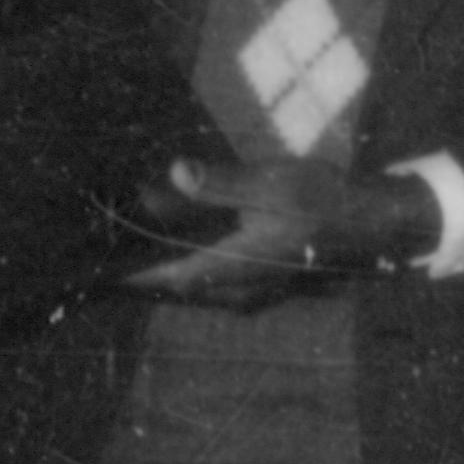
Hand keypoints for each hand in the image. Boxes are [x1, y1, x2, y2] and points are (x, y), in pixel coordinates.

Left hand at [125, 157, 431, 308]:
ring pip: (189, 285)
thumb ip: (219, 181)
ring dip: (158, 268)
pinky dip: (183, 265)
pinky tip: (172, 242)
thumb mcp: (269, 184)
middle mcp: (234, 289)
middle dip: (135, 269)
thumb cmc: (322, 201)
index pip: (163, 277)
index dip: (126, 272)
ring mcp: (247, 291)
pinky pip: (207, 280)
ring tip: (125, 245)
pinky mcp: (257, 283)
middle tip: (98, 249)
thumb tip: (175, 173)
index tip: (92, 266)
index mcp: (231, 267)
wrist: (372, 224)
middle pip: (170, 286)